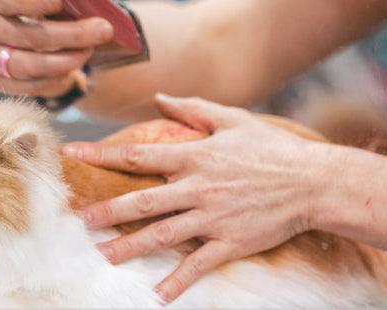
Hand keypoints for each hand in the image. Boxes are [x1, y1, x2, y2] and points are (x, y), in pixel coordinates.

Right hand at [0, 0, 113, 96]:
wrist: (33, 37)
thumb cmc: (44, 4)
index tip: (57, 0)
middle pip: (25, 34)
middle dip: (69, 34)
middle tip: (102, 29)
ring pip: (27, 64)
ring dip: (65, 60)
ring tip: (90, 51)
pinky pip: (28, 86)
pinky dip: (54, 79)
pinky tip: (74, 70)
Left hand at [62, 94, 318, 303]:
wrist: (314, 181)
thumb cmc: (273, 147)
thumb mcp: (233, 119)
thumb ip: (193, 108)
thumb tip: (160, 97)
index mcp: (194, 156)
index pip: (138, 156)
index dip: (102, 153)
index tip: (73, 152)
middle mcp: (197, 187)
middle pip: (142, 201)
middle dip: (107, 211)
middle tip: (79, 220)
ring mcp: (213, 217)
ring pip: (162, 235)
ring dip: (130, 248)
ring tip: (103, 257)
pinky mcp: (230, 241)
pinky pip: (199, 264)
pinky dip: (179, 281)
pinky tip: (159, 296)